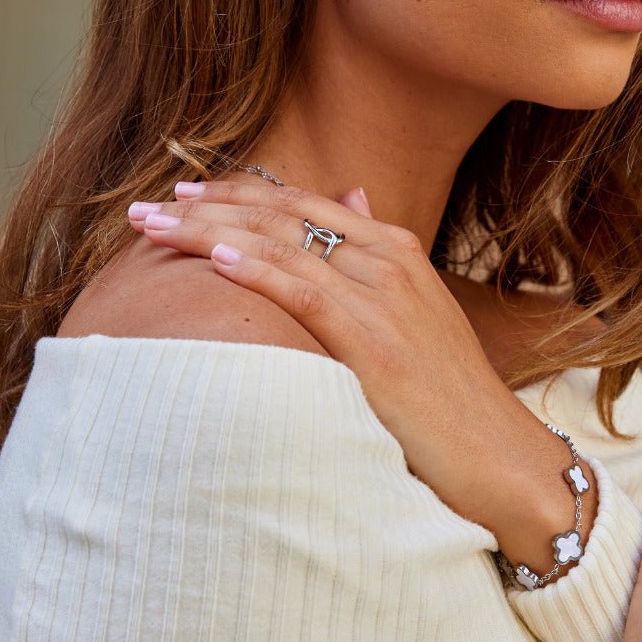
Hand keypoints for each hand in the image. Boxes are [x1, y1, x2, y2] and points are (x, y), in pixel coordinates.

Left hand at [126, 179, 562, 540]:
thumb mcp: (413, 307)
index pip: (300, 203)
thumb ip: (374, 253)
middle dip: (209, 206)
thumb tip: (350, 195)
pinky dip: (256, 271)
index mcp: (393, 247)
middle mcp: (387, 258)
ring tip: (153, 226)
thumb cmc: (444, 388)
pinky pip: (304, 292)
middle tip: (146, 206)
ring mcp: (384, 295)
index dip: (238, 193)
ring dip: (209, 232)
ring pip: (282, 246)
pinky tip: (214, 259)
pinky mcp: (375, 341)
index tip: (185, 193)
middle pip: (282, 216)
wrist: (494, 449)